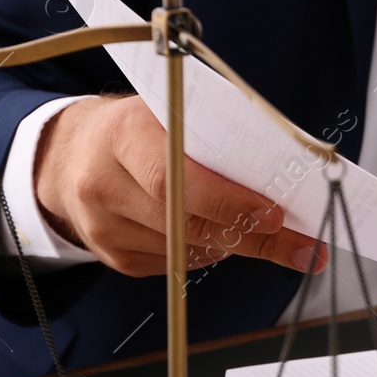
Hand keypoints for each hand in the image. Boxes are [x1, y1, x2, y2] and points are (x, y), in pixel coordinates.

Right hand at [34, 95, 325, 277]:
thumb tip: (286, 172)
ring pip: (187, 250)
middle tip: (302, 246)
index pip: (174, 177)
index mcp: (123, 135)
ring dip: (236, 246)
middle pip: (186, 223)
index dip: (228, 201)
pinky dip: (208, 253)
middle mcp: (104, 183)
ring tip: (268, 234)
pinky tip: (217, 236)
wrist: (73, 153)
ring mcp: (104, 226)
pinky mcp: (113, 256)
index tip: (275, 214)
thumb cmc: (140, 128)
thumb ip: (217, 135)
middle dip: (253, 237)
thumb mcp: (172, 112)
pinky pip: (177, 265)